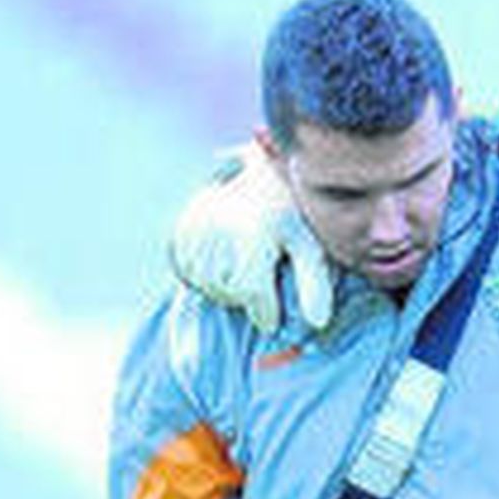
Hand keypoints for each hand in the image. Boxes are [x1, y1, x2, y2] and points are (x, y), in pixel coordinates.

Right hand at [169, 134, 334, 331]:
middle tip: (264, 285)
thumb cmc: (295, 215)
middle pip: (225, 290)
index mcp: (253, 231)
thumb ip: (314, 283)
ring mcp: (195, 225)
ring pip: (205, 284)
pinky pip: (188, 271)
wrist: (265, 174)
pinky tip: (226, 262)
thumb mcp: (312, 246)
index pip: (249, 289)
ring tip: (247, 269)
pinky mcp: (181, 228)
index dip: (263, 311)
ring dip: (226, 290)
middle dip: (246, 299)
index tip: (274, 321)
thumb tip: (318, 323)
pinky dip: (205, 278)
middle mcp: (218, 226)